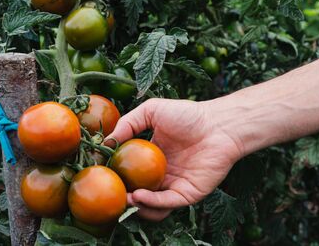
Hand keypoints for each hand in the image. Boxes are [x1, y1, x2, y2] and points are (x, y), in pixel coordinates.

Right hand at [106, 98, 242, 220]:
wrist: (219, 124)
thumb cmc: (188, 115)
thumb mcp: (151, 111)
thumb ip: (128, 123)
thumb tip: (105, 142)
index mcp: (151, 158)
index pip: (129, 171)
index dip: (114, 174)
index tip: (99, 173)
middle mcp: (161, 174)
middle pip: (137, 192)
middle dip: (122, 196)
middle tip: (109, 193)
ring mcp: (173, 186)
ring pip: (151, 206)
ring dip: (135, 206)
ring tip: (124, 198)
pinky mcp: (187, 194)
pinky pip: (166, 204)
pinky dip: (151, 203)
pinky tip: (139, 195)